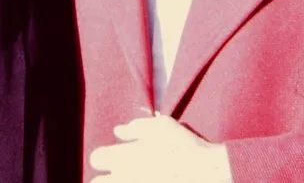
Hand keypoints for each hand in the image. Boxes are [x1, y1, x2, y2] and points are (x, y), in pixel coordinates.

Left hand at [90, 114, 231, 181]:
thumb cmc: (184, 146)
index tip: (111, 159)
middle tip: (121, 174)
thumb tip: (117, 131)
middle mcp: (125, 177)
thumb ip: (135, 127)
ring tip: (134, 179)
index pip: (96, 159)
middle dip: (105, 178)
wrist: (208, 173)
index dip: (103, 158)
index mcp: (124, 156)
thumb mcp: (160, 126)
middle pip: (98, 182)